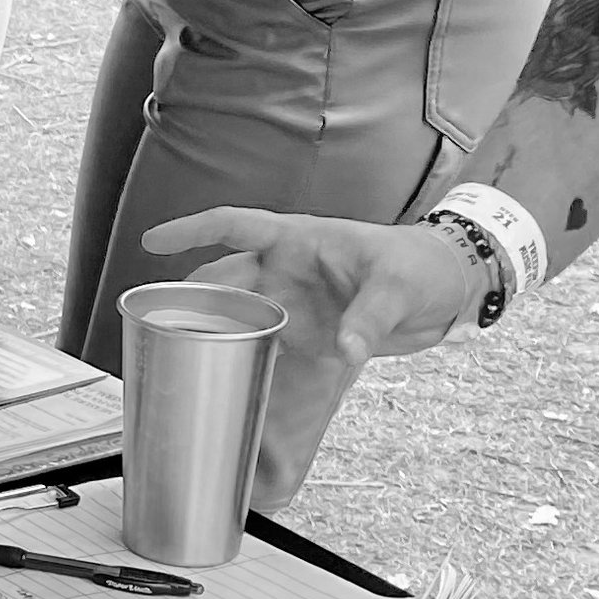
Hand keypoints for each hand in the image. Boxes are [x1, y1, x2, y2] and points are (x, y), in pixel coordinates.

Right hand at [139, 206, 476, 508]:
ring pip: (236, 313)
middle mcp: (285, 269)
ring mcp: (292, 302)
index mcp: (298, 239)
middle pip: (223, 278)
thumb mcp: (399, 284)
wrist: (445, 292)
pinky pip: (261, 343)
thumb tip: (345, 350)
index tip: (152, 242)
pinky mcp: (305, 333)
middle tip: (159, 320)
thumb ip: (369, 316)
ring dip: (210, 328)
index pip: (233, 227)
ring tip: (177, 350)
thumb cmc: (421, 266)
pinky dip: (240, 355)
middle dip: (189, 295)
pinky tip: (219, 371)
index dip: (191, 231)